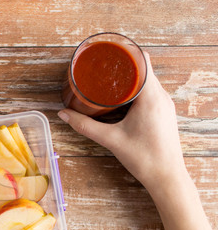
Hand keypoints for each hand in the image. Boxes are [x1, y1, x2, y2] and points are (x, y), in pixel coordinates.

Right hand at [58, 52, 185, 192]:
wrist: (167, 177)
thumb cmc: (144, 158)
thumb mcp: (110, 139)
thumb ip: (85, 126)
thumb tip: (63, 114)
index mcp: (151, 97)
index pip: (143, 61)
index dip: (126, 53)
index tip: (109, 51)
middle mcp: (161, 97)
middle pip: (144, 69)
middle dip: (123, 65)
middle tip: (103, 65)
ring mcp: (165, 105)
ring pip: (148, 81)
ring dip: (130, 78)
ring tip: (109, 78)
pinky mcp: (164, 113)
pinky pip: (150, 92)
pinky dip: (136, 89)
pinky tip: (122, 96)